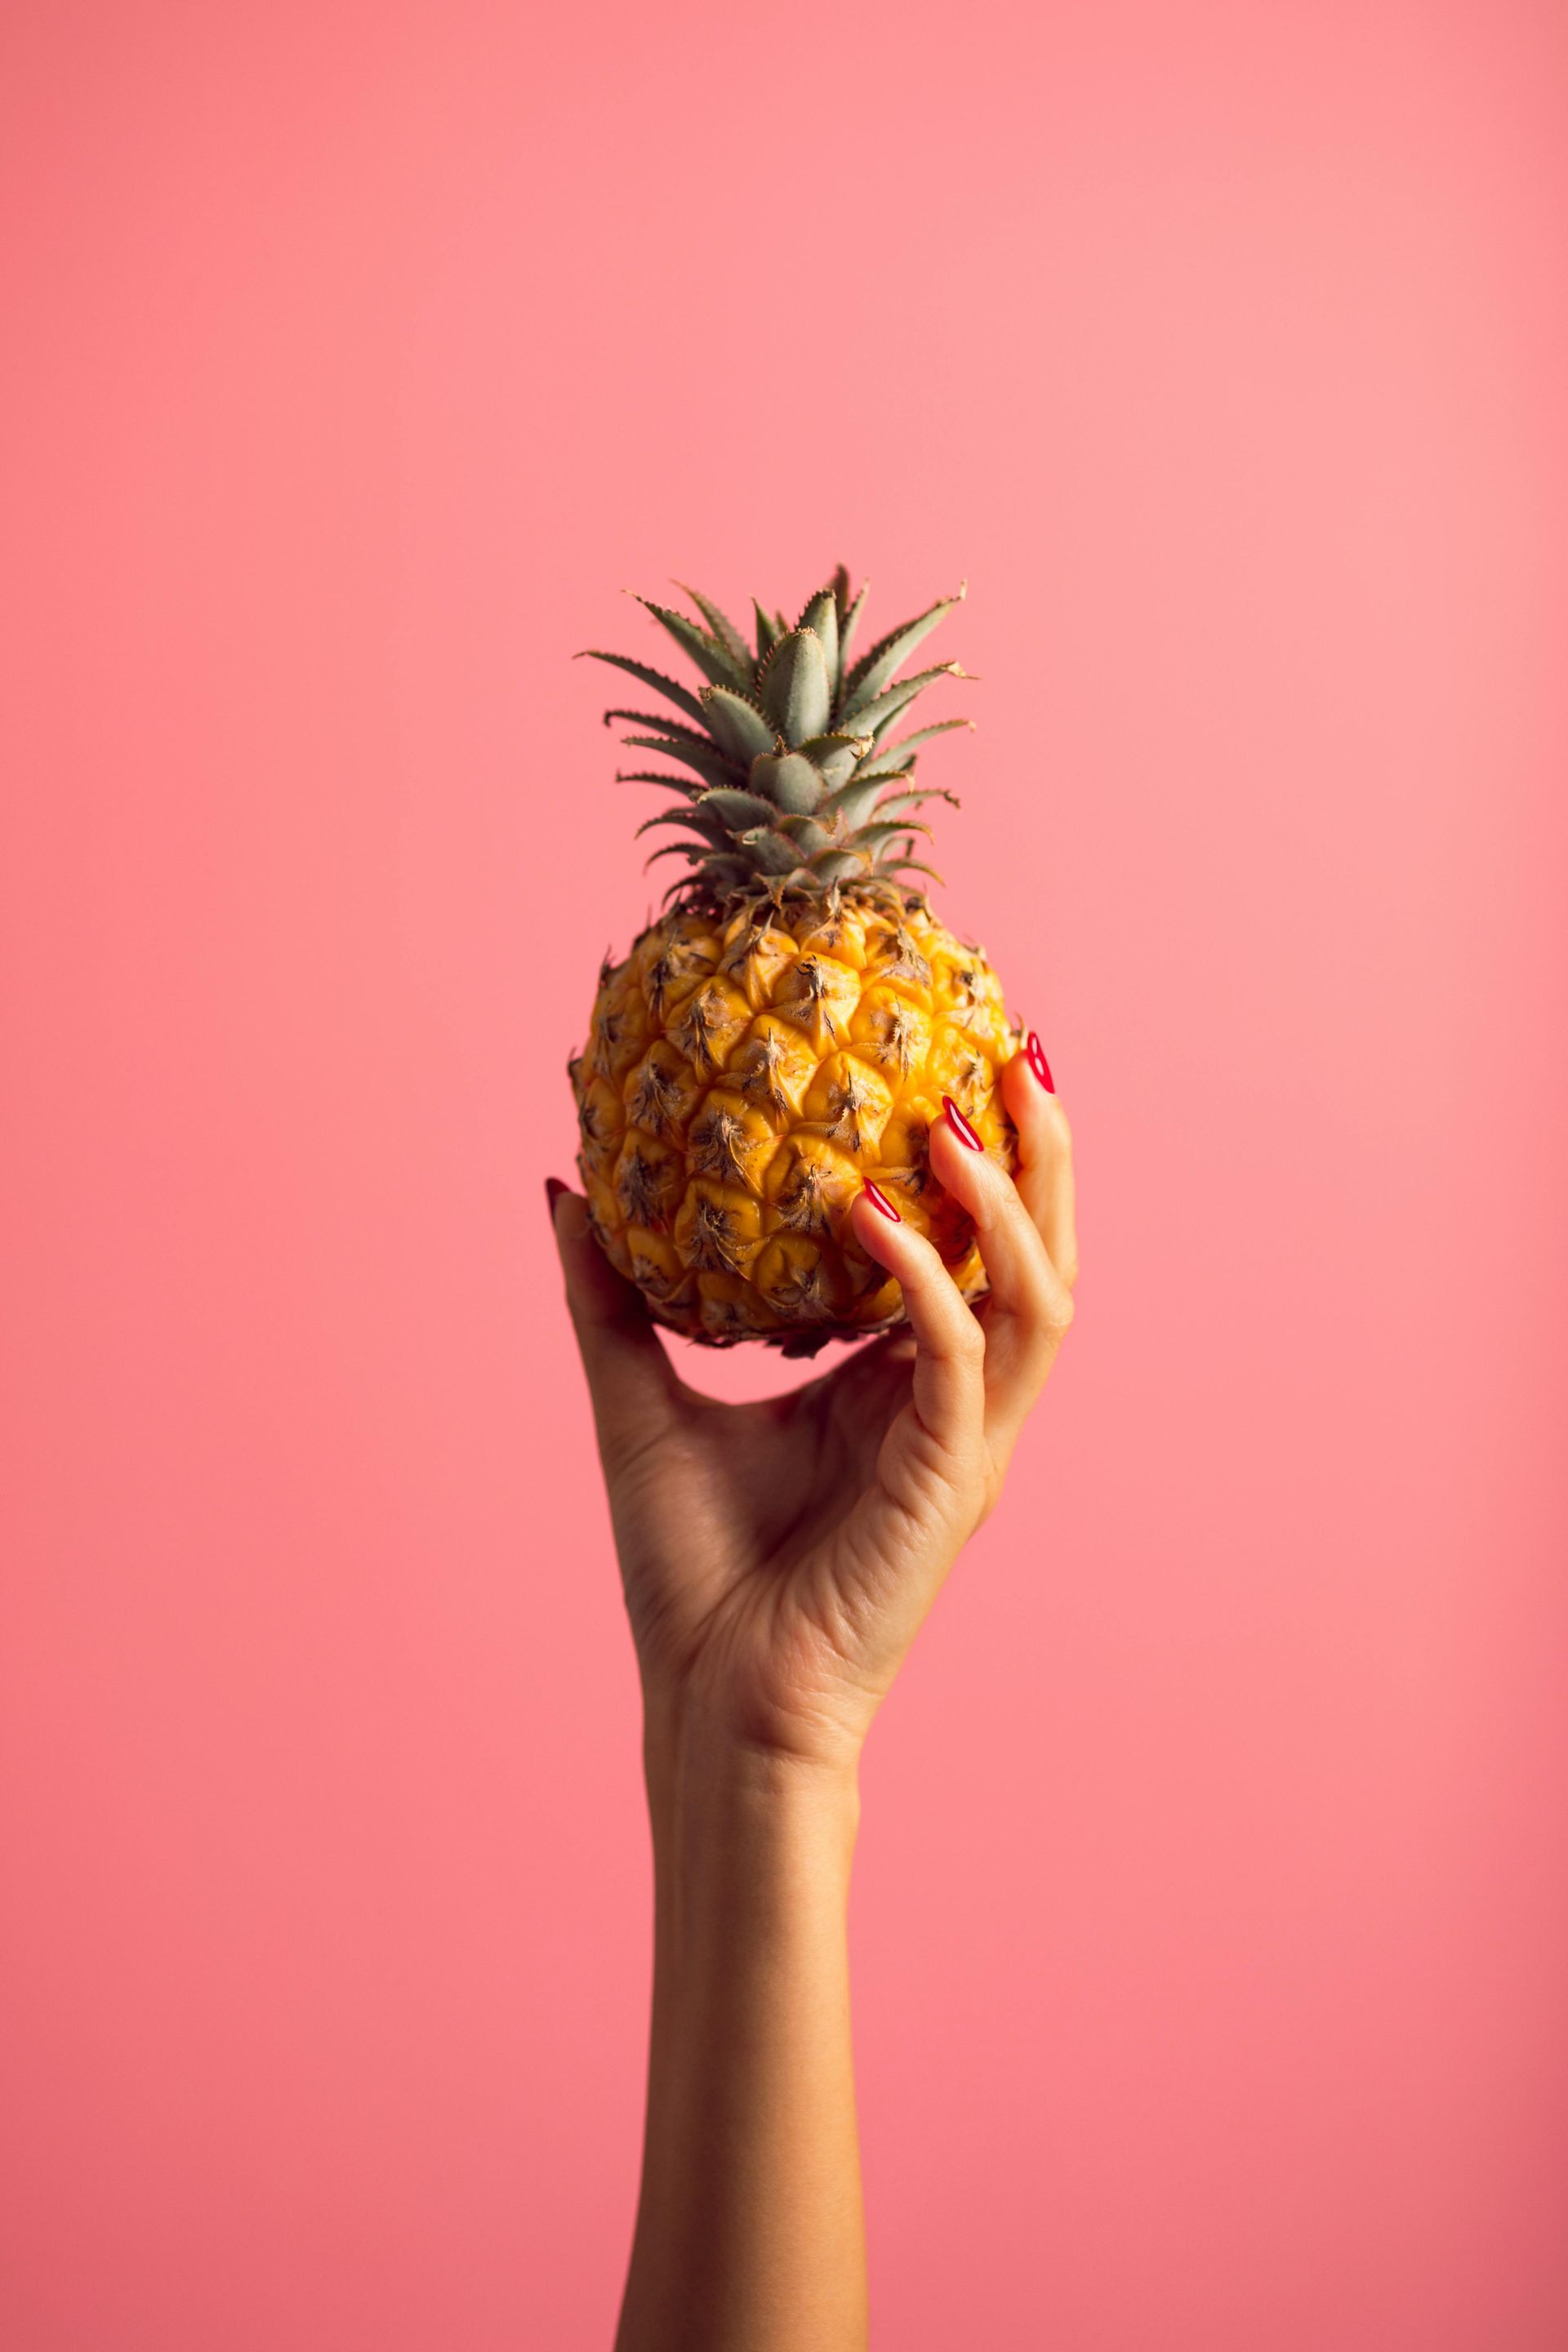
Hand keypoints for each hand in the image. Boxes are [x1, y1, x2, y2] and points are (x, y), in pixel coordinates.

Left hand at [550, 1046, 1077, 1780]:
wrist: (709, 1704)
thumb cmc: (689, 1573)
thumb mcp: (639, 1401)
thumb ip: (615, 1296)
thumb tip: (568, 1187)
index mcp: (903, 1386)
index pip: (972, 1250)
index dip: (985, 1156)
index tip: (956, 1054)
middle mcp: (955, 1406)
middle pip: (1040, 1257)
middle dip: (1042, 1154)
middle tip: (1013, 1048)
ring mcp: (965, 1446)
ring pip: (1037, 1298)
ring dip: (1008, 1201)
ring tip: (958, 1111)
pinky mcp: (950, 1484)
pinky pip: (962, 1357)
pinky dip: (925, 1277)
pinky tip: (872, 1211)